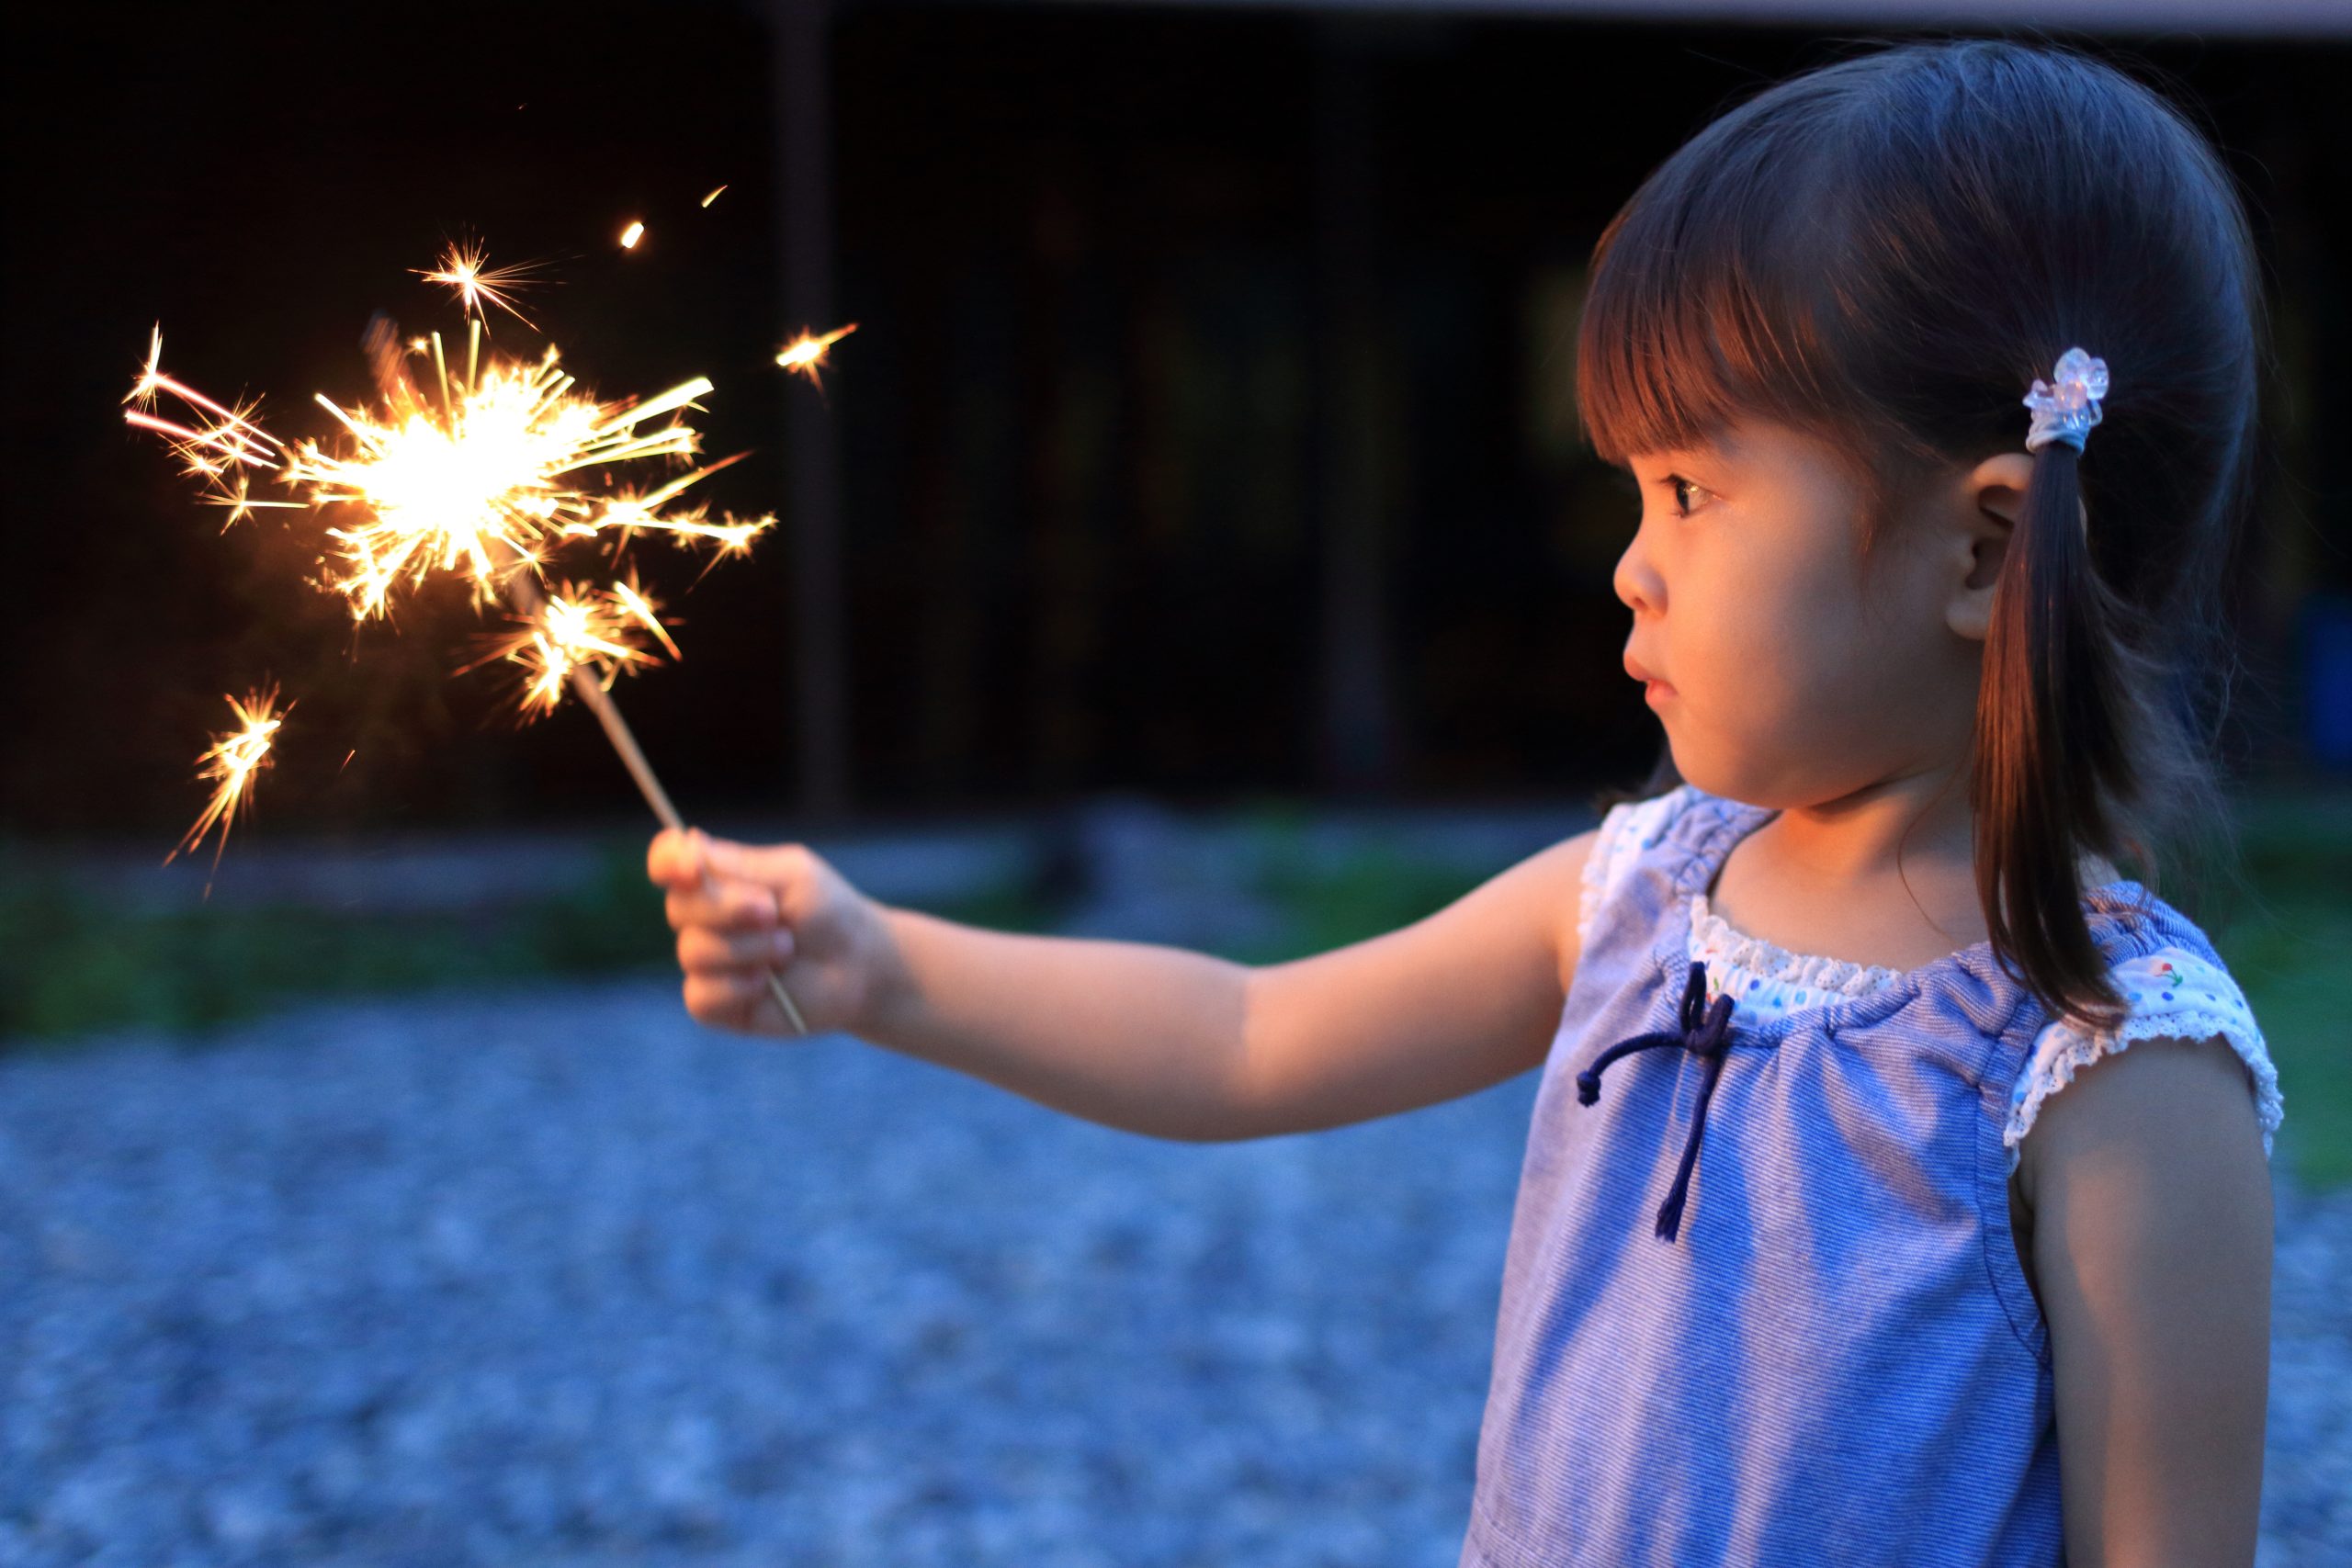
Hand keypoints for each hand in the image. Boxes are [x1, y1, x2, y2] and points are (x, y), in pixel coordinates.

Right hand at [646, 828, 896, 1038]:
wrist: (859, 965)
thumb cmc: (827, 912)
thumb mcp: (792, 874)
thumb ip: (738, 864)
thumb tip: (688, 846)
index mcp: (716, 878)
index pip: (667, 861)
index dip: (667, 862)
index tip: (692, 868)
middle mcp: (702, 918)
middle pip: (677, 907)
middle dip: (729, 909)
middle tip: (774, 913)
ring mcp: (706, 961)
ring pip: (693, 952)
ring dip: (748, 949)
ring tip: (787, 948)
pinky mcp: (714, 1003)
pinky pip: (700, 996)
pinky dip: (737, 988)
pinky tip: (766, 984)